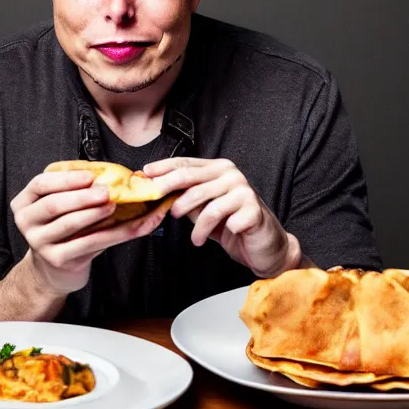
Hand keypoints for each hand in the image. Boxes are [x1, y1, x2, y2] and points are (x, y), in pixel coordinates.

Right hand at [10, 170, 168, 293]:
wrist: (54, 267)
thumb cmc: (62, 228)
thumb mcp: (61, 205)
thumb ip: (76, 189)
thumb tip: (110, 173)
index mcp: (25, 202)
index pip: (41, 184)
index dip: (67, 178)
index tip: (90, 175)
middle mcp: (27, 222)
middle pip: (54, 204)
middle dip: (83, 196)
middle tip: (106, 191)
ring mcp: (40, 243)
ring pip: (70, 224)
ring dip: (95, 213)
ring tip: (113, 206)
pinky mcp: (58, 259)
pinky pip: (89, 243)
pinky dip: (111, 233)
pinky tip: (127, 226)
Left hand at [143, 158, 301, 276]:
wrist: (264, 245)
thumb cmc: (231, 224)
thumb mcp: (203, 208)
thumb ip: (185, 197)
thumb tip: (156, 190)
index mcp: (218, 169)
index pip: (186, 163)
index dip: (163, 168)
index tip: (145, 173)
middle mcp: (231, 175)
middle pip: (192, 178)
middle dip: (170, 191)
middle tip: (163, 208)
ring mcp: (244, 191)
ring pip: (208, 205)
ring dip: (198, 227)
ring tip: (195, 238)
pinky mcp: (253, 210)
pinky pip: (227, 221)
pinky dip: (219, 233)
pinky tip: (221, 236)